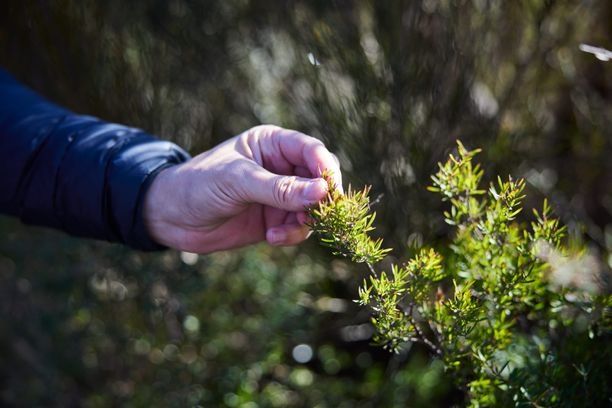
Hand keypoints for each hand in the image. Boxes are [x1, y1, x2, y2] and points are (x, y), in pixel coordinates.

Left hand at [143, 125, 342, 252]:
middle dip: (320, 199)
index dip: (325, 169)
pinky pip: (298, 228)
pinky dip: (292, 235)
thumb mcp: (238, 182)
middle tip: (315, 215)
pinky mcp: (275, 220)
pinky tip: (272, 238)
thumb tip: (322, 191)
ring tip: (283, 230)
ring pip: (313, 207)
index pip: (312, 151)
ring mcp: (279, 195)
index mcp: (273, 144)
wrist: (169, 218)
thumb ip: (280, 189)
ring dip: (305, 221)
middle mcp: (281, 167)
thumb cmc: (198, 185)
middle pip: (320, 180)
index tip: (329, 190)